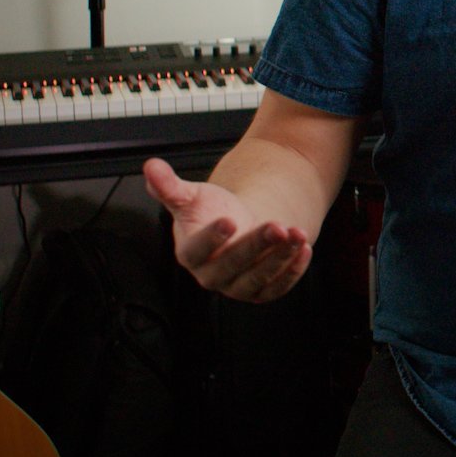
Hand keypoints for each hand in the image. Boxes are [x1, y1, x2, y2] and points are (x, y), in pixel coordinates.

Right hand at [142, 157, 311, 302]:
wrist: (236, 229)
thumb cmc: (209, 213)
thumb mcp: (190, 196)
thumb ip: (169, 186)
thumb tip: (151, 166)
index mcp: (190, 254)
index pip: (196, 252)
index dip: (211, 238)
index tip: (228, 220)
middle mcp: (212, 275)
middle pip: (233, 265)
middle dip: (256, 246)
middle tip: (276, 226)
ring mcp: (238, 286)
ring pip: (258, 278)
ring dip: (280, 258)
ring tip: (296, 234)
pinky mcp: (262, 290)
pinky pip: (277, 287)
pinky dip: (293, 271)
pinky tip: (305, 248)